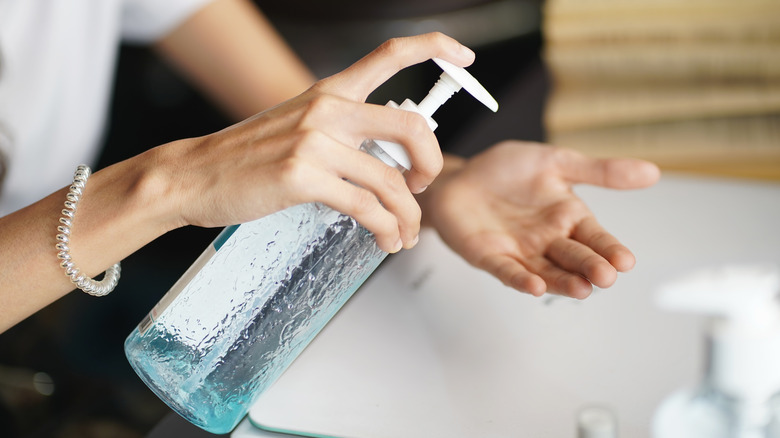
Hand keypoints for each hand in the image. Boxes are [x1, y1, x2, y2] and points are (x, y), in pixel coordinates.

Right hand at [151, 33, 475, 252]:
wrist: (194, 175)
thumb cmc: (245, 156)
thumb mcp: (296, 126)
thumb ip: (341, 132)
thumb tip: (385, 159)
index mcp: (329, 91)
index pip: (390, 54)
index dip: (435, 47)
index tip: (464, 57)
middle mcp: (327, 108)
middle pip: (412, 127)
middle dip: (433, 163)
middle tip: (425, 186)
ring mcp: (315, 141)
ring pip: (392, 182)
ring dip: (409, 216)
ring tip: (405, 234)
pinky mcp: (303, 176)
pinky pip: (366, 207)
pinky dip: (386, 229)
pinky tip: (385, 239)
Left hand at [421, 141, 660, 298]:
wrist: (460, 176)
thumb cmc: (505, 170)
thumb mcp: (556, 162)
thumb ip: (600, 171)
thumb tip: (652, 171)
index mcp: (567, 218)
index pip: (595, 237)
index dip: (610, 249)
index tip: (625, 261)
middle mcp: (548, 240)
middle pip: (574, 258)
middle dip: (590, 268)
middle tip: (606, 277)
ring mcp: (520, 252)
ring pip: (547, 272)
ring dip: (563, 282)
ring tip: (581, 289)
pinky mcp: (491, 257)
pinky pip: (508, 271)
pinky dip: (521, 279)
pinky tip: (535, 286)